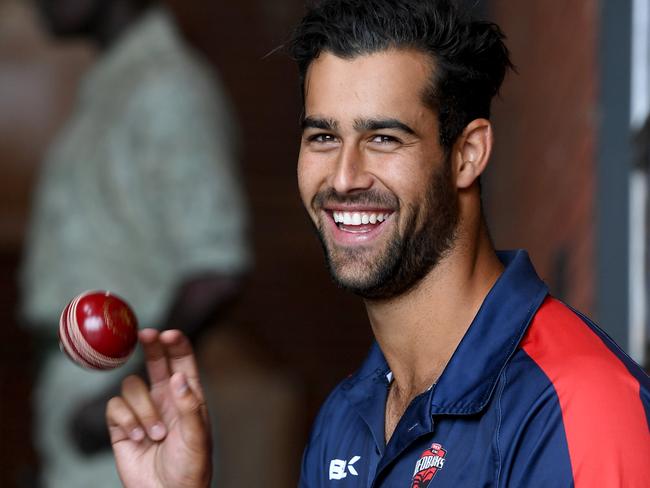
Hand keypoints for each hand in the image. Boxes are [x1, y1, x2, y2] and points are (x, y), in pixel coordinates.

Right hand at [106, 329, 211, 487]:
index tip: (170, 333)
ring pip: (132, 386)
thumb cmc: (190, 468)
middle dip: (151, 346)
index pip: (182, 362)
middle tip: (147, 334)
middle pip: (155, 362)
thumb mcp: (197, 437)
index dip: (176, 344)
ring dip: (143, 409)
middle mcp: (164, 398)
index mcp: (186, 396)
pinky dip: (127, 420)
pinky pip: (115, 408)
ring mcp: (142, 410)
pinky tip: (138, 438)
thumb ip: (189, 406)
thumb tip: (179, 377)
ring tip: (156, 433)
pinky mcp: (122, 426)